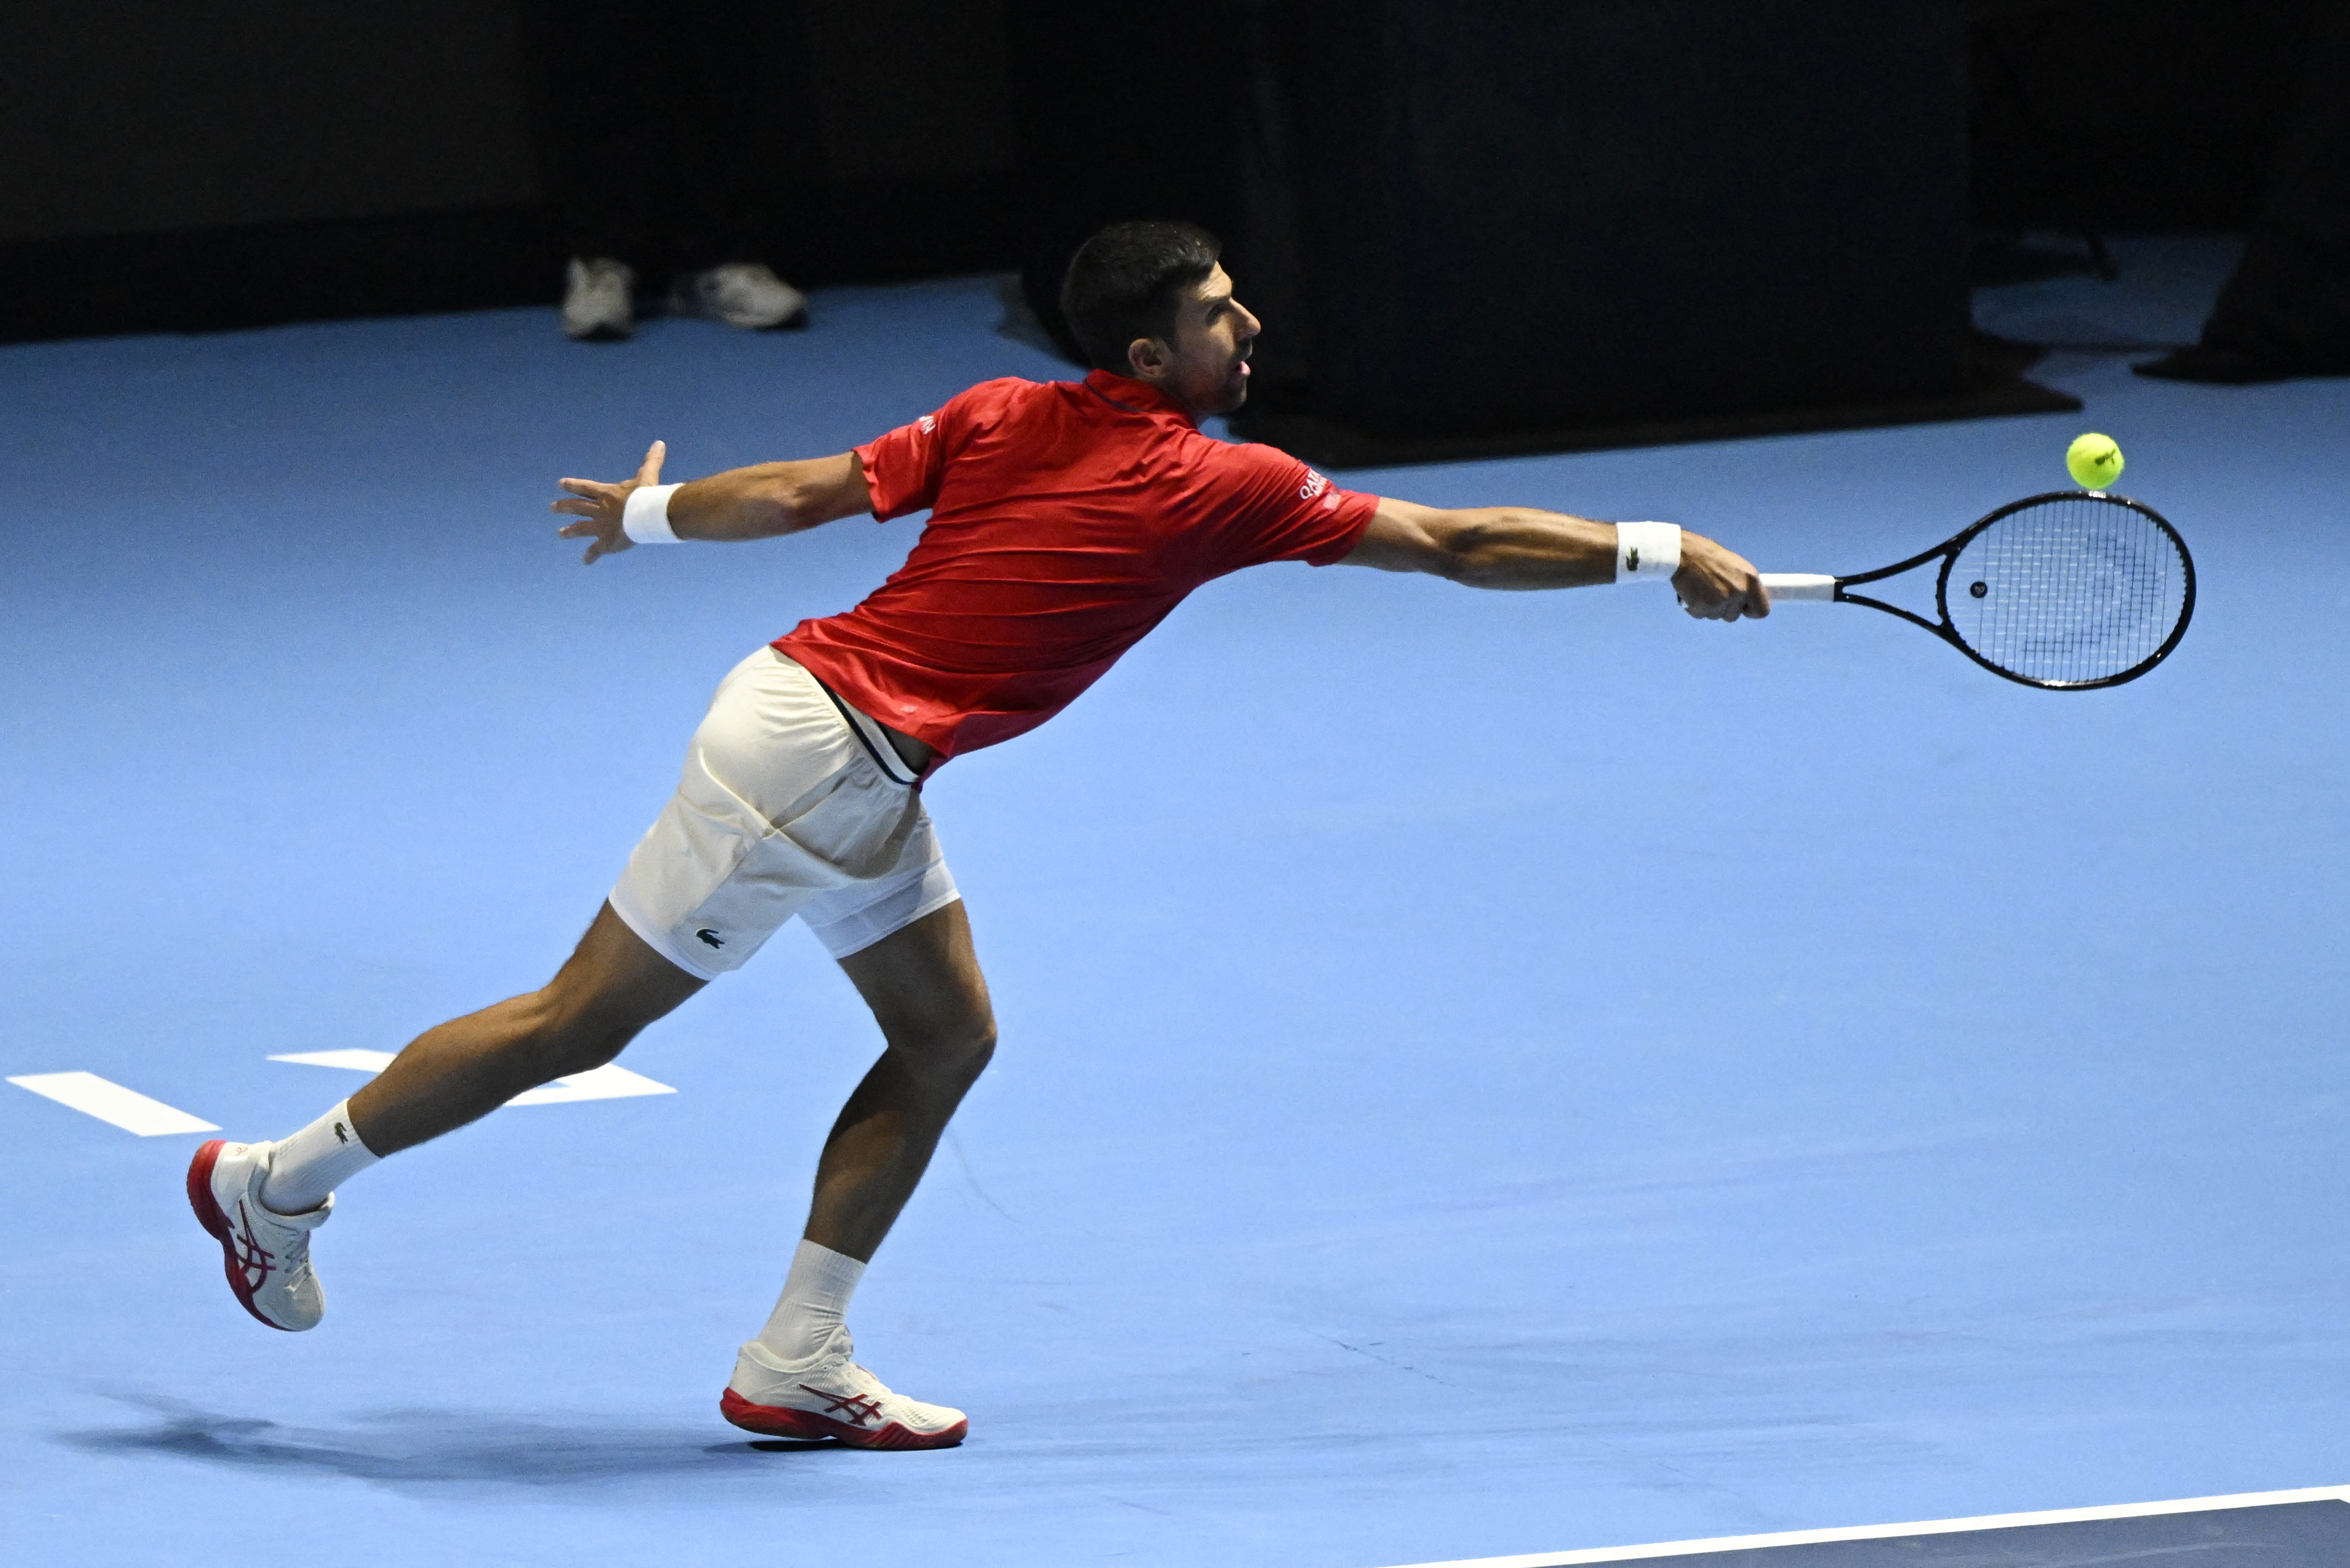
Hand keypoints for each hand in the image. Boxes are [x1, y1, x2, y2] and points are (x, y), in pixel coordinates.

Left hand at [553, 440, 665, 563]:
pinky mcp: (607, 542)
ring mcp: (601, 526)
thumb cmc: (646, 495)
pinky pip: (596, 550)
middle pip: (577, 507)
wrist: (646, 515)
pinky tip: (585, 562)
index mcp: (606, 493)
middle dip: (564, 507)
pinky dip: (591, 556)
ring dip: (570, 531)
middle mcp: (599, 509)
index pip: (585, 487)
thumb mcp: (647, 475)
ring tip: (560, 534)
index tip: (560, 484)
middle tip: (552, 508)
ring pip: (581, 528)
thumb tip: (659, 442)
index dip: (572, 485)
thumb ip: (651, 460)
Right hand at [1673, 532, 1769, 620]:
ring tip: (1701, 590)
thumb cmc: (1708, 556)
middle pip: (1734, 616)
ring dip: (1709, 608)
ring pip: (1717, 616)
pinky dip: (1695, 608)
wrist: (1685, 553)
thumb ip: (1743, 583)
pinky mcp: (1705, 606)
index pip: (1762, 610)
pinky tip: (1692, 593)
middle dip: (1724, 609)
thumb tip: (1747, 600)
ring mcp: (1722, 600)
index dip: (1751, 611)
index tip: (1744, 609)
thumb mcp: (1735, 565)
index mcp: (1751, 579)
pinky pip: (1701, 615)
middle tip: (1713, 592)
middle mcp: (1739, 591)